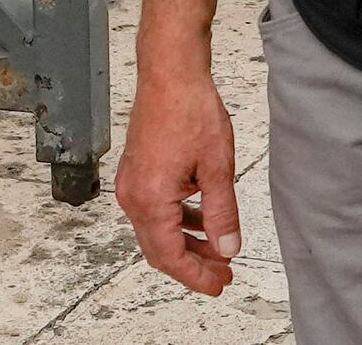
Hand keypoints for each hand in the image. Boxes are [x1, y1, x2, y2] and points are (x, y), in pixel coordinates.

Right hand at [116, 63, 239, 295]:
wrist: (171, 76)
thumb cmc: (191, 111)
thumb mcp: (218, 166)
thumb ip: (222, 211)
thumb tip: (228, 246)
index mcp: (150, 200)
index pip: (170, 255)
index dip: (195, 275)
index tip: (218, 285)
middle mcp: (133, 197)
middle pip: (161, 248)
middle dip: (192, 264)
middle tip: (222, 275)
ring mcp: (132, 186)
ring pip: (159, 230)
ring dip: (188, 243)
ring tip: (219, 251)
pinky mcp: (139, 174)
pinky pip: (157, 210)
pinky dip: (180, 220)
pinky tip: (203, 220)